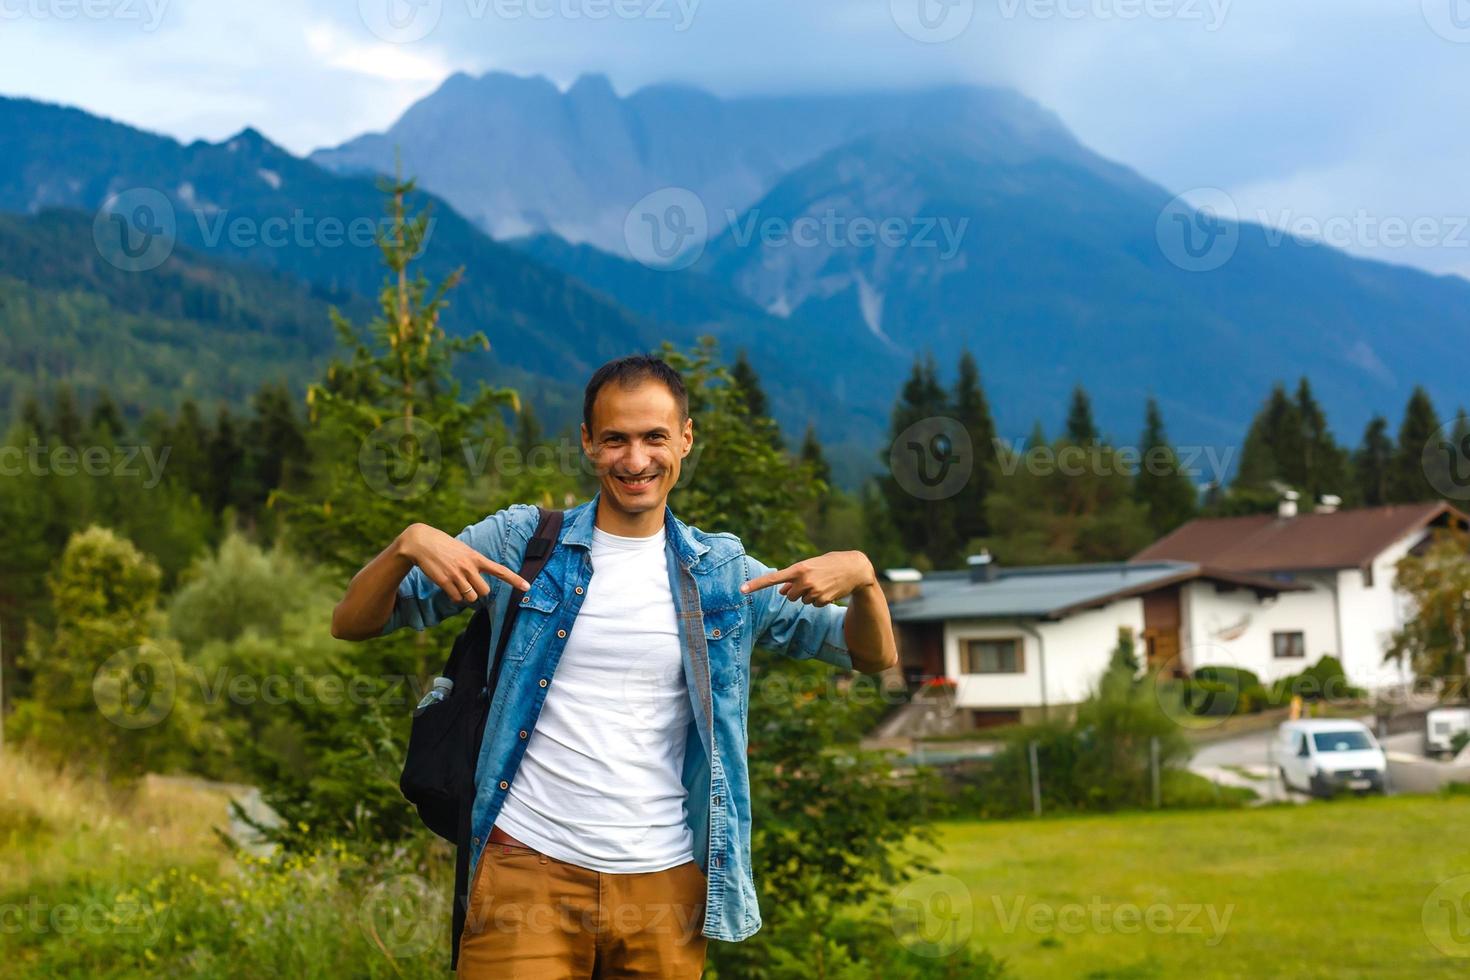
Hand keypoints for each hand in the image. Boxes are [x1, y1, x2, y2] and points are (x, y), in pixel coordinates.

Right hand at [397, 523, 530, 604]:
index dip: (515, 580)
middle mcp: (469, 567)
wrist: (421, 542)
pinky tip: (448, 587)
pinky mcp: (444, 582)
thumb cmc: (445, 546)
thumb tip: (480, 583)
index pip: (500, 570)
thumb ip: (474, 564)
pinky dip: (454, 597)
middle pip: (484, 591)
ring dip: (466, 596)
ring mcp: (457, 575)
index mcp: (476, 557)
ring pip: (471, 597)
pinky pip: (456, 599)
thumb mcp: (464, 550)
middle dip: (478, 591)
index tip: (527, 587)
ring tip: (457, 584)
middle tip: (468, 583)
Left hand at [740, 551, 876, 606]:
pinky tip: (829, 590)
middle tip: (811, 581)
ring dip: (809, 595)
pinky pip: (813, 605)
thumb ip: (794, 578)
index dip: (756, 585)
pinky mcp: (822, 600)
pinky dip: (819, 600)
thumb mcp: (810, 566)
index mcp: (798, 568)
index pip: (773, 579)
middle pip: (789, 595)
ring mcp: (813, 592)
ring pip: (801, 601)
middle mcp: (804, 580)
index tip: (741, 589)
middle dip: (797, 591)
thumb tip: (782, 592)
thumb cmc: (829, 564)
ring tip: (823, 583)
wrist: (854, 568)